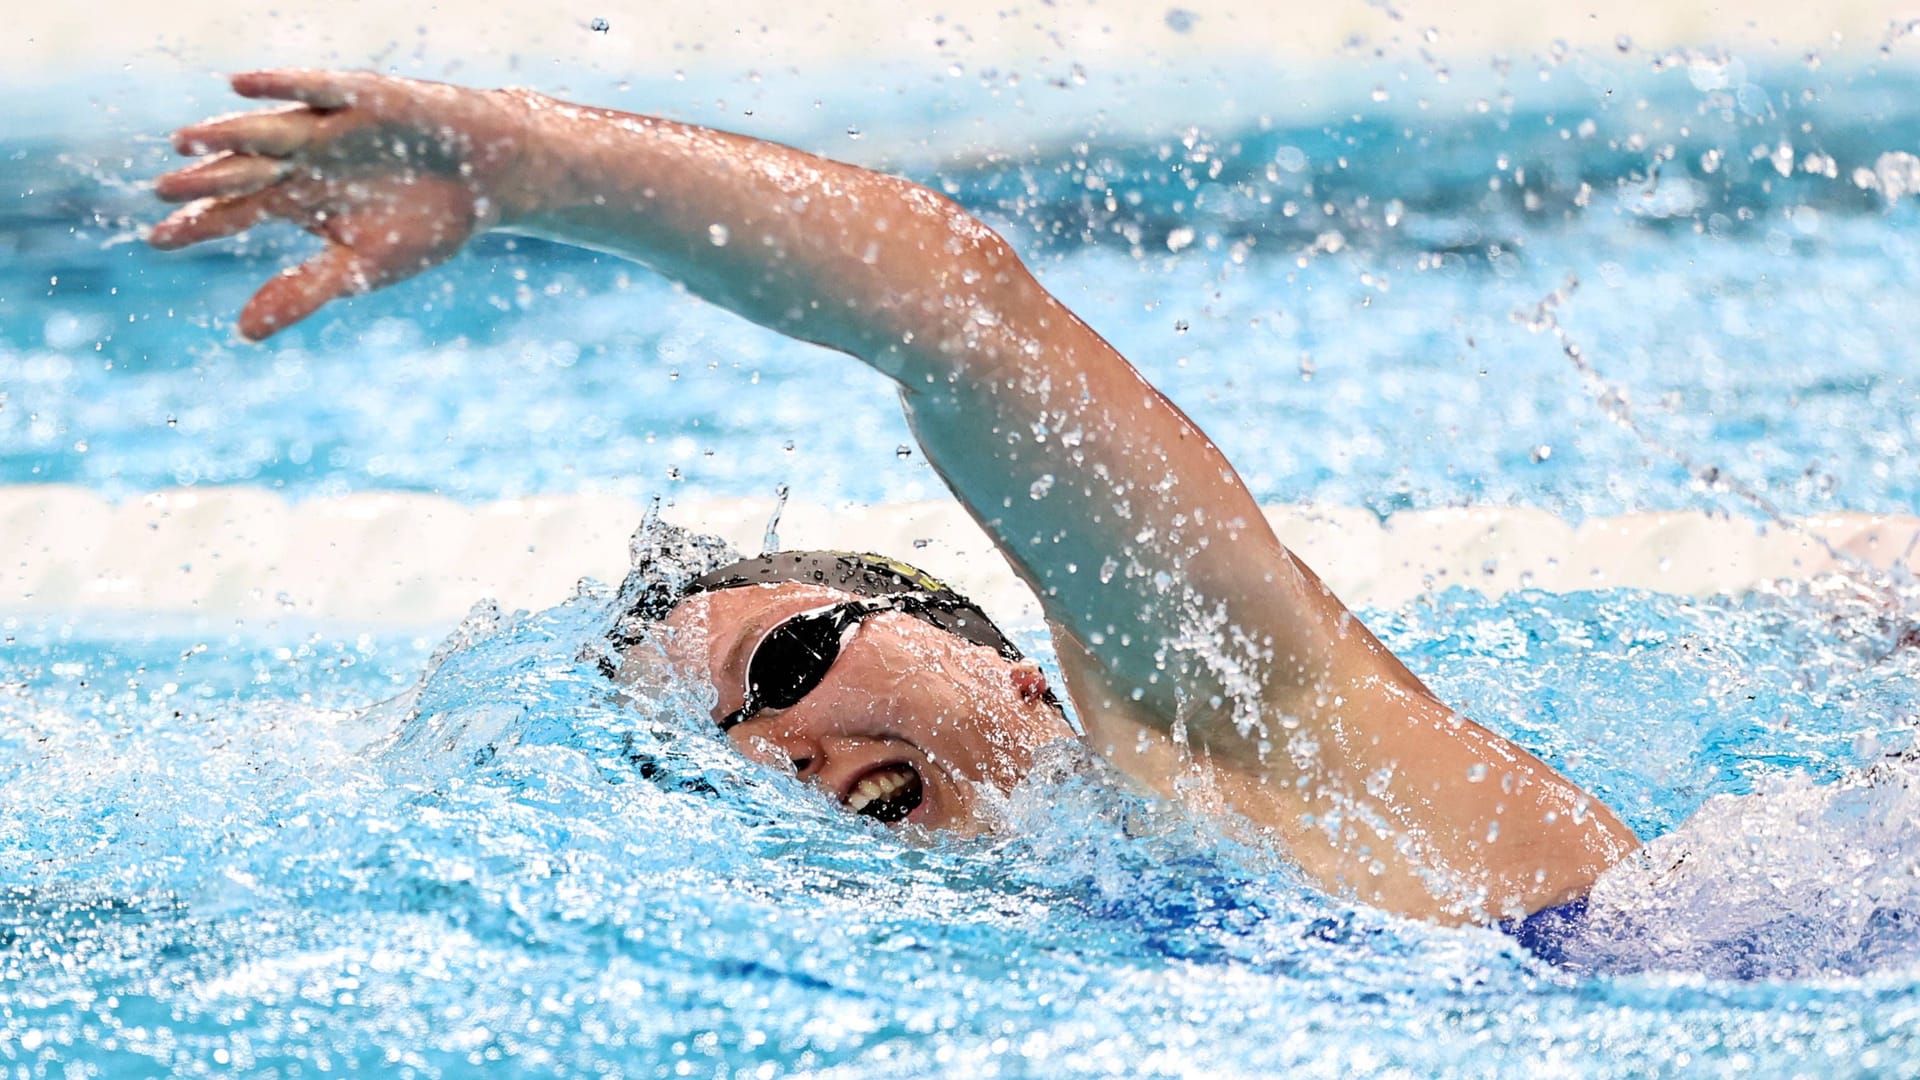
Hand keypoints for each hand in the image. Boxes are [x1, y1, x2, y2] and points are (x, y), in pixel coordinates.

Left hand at [151, 70, 537, 339]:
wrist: (489, 177)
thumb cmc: (428, 222)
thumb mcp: (361, 268)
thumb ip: (301, 293)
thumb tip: (242, 334)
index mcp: (299, 200)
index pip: (235, 212)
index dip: (197, 224)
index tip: (156, 241)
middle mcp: (303, 160)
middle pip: (242, 171)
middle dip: (204, 181)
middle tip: (161, 190)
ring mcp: (328, 127)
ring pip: (268, 131)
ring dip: (227, 134)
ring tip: (185, 142)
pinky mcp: (360, 99)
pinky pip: (314, 88)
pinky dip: (279, 86)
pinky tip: (239, 87)